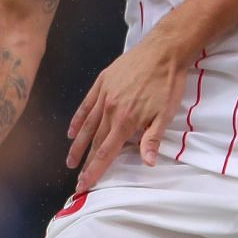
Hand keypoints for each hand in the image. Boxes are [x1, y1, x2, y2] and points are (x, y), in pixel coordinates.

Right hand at [66, 39, 190, 189]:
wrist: (163, 51)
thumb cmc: (168, 84)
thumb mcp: (165, 114)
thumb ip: (152, 139)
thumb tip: (148, 164)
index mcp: (125, 121)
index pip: (105, 152)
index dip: (94, 171)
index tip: (83, 186)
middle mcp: (109, 110)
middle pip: (94, 142)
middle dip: (85, 163)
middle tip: (77, 180)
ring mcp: (103, 95)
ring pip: (87, 125)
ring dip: (78, 145)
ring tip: (70, 160)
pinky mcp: (102, 82)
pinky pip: (85, 105)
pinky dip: (77, 119)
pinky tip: (72, 131)